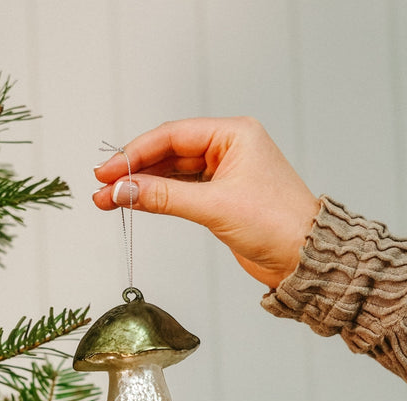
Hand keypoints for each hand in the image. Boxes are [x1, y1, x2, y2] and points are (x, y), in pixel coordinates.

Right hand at [93, 117, 319, 288]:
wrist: (304, 259)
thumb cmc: (278, 225)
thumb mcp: (215, 206)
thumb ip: (164, 196)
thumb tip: (122, 191)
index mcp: (234, 135)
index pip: (172, 136)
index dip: (135, 153)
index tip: (107, 171)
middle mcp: (228, 149)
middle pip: (168, 153)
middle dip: (134, 171)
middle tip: (102, 188)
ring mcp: (223, 173)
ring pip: (172, 173)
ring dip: (142, 186)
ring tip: (110, 200)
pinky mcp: (220, 197)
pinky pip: (181, 191)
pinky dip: (158, 197)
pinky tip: (137, 202)